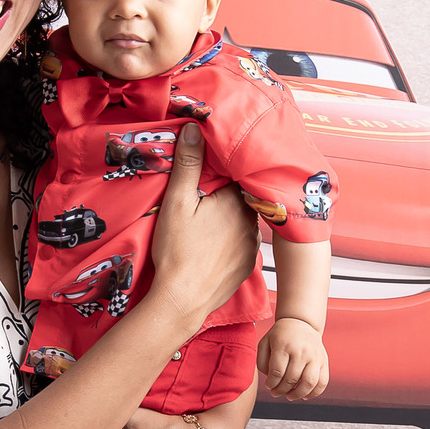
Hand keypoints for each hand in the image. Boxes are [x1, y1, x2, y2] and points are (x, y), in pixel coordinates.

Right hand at [149, 123, 257, 331]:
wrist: (182, 300)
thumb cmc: (177, 251)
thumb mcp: (177, 201)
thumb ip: (188, 163)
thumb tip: (195, 127)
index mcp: (237, 201)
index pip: (240, 173)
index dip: (227, 168)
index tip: (214, 166)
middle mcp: (252, 222)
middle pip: (243, 197)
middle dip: (227, 193)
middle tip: (206, 195)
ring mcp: (252, 246)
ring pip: (244, 220)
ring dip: (230, 218)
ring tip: (208, 221)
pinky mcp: (247, 265)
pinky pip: (242, 243)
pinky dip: (231, 240)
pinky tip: (212, 244)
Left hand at [257, 318, 328, 400]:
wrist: (301, 323)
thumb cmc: (280, 336)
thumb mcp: (265, 343)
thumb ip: (262, 362)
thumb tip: (270, 381)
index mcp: (284, 345)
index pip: (277, 372)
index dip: (271, 383)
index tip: (268, 385)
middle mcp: (301, 350)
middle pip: (291, 379)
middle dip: (281, 390)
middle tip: (276, 392)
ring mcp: (315, 356)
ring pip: (309, 383)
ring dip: (298, 394)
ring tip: (289, 396)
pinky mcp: (324, 361)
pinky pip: (322, 382)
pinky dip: (314, 393)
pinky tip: (305, 396)